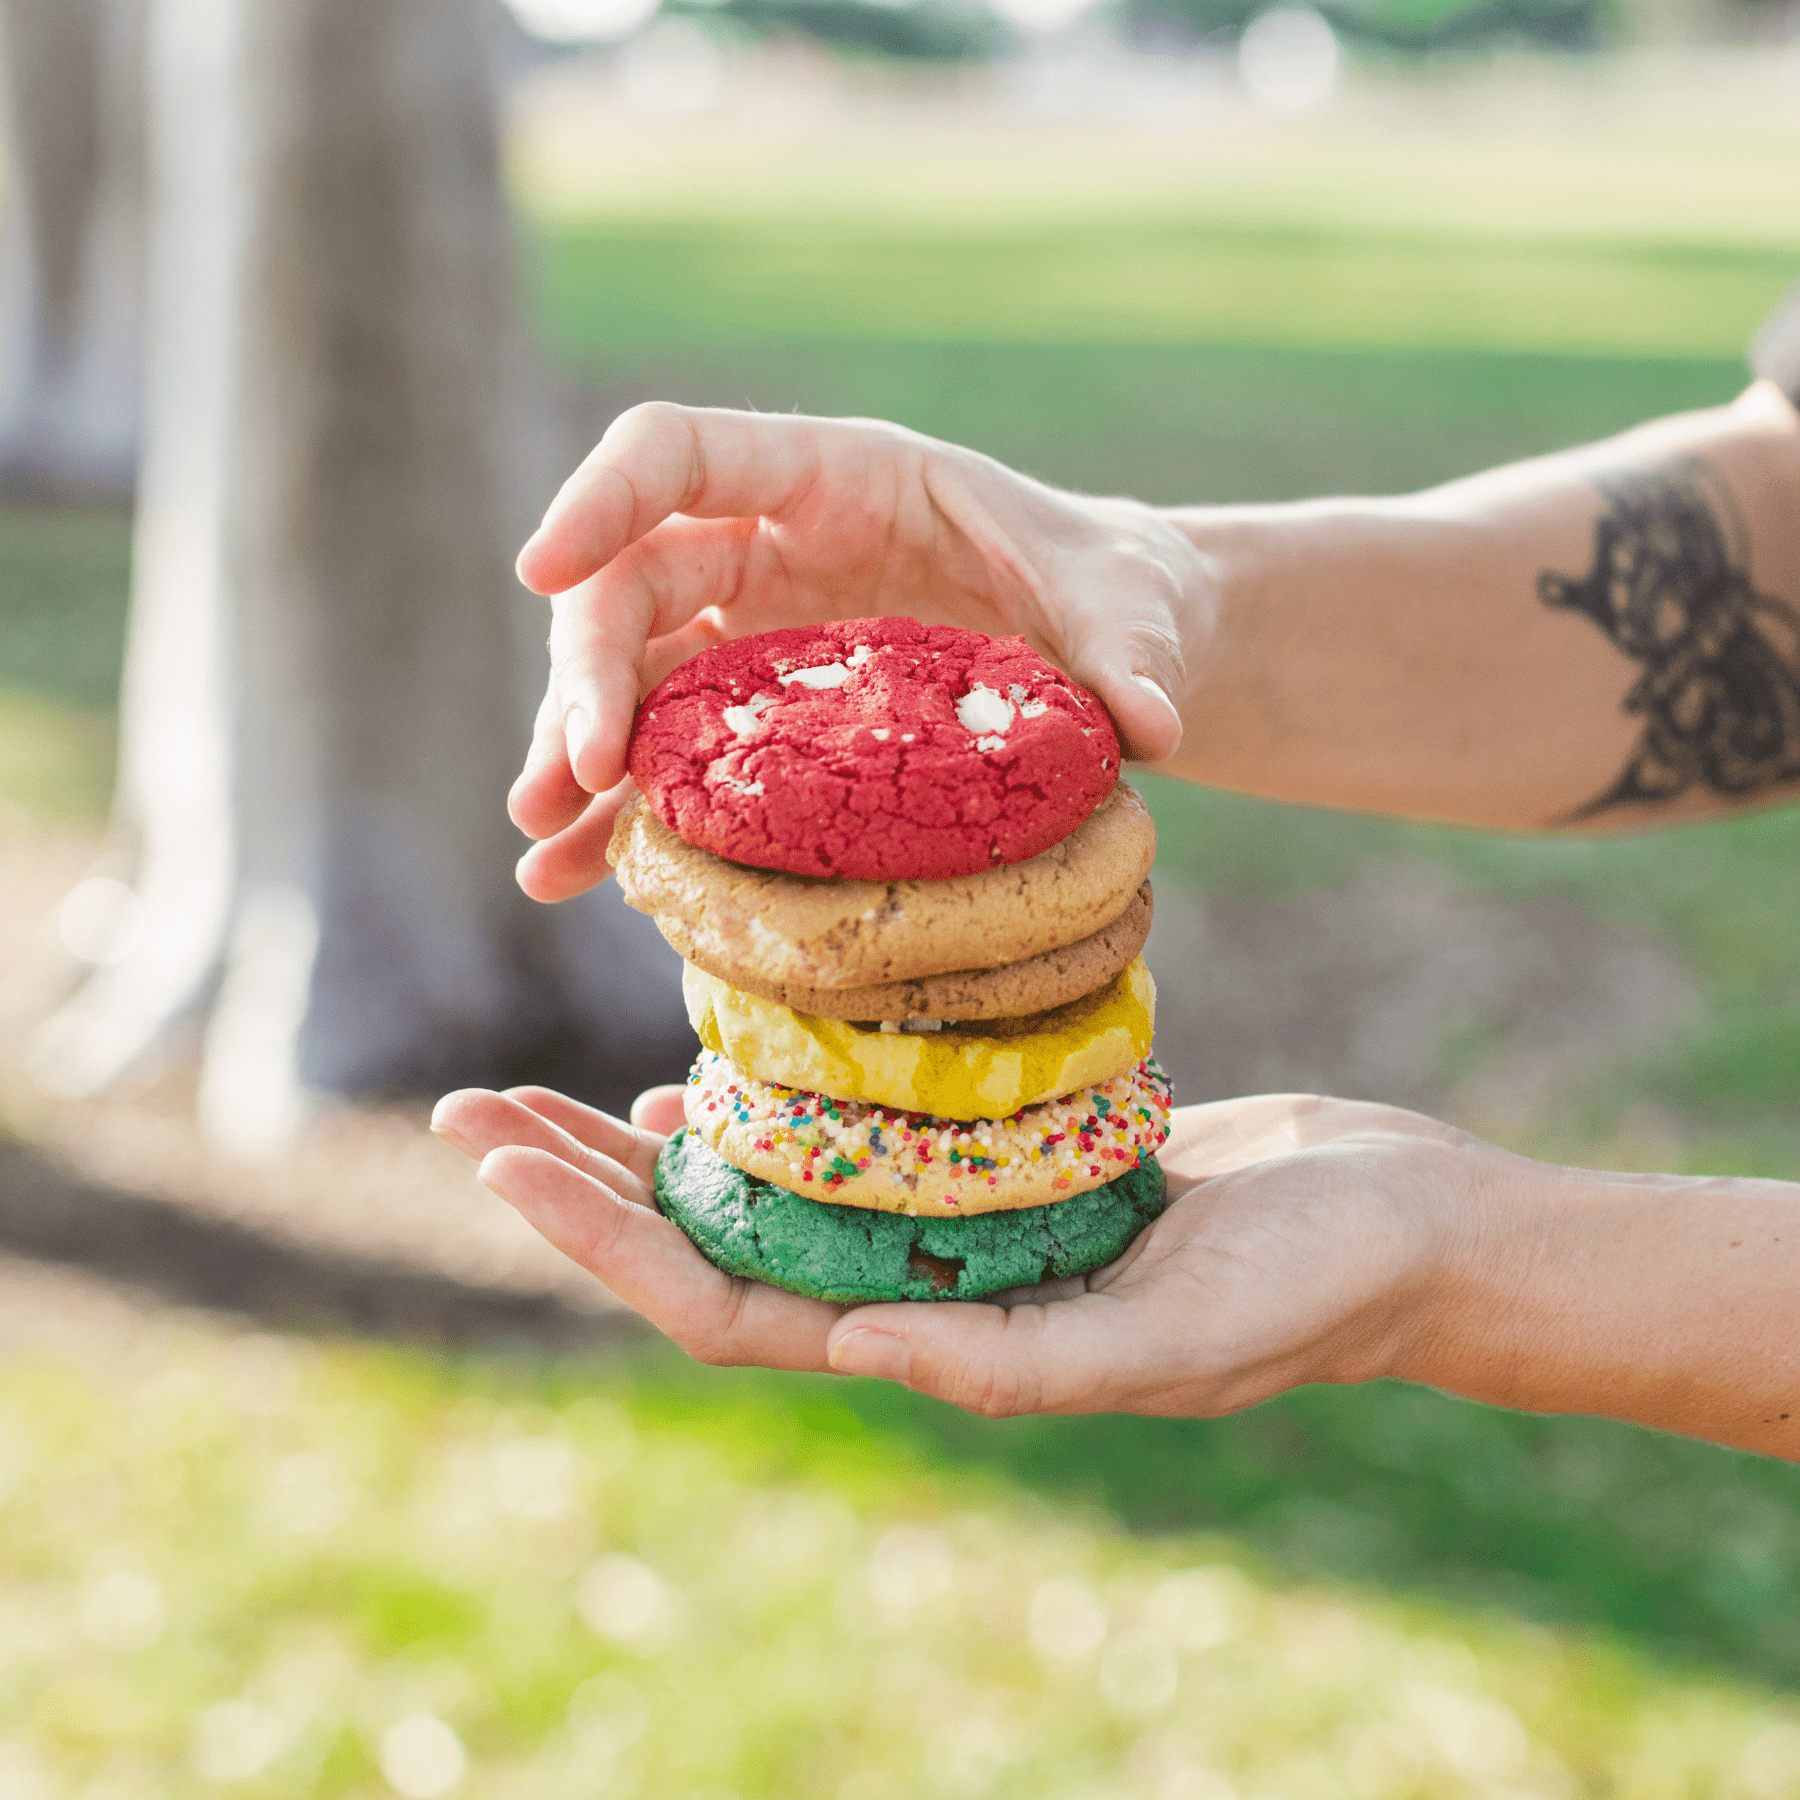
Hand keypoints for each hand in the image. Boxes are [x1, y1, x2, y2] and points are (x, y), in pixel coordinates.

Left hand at [429, 1084, 1495, 1417]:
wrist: (1399, 1217)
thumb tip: (854, 1350)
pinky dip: (762, 1102)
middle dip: (582, 1188)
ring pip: (762, 1190)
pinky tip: (700, 1068)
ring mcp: (956, 1225)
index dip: (605, 1240)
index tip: (501, 1155)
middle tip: (467, 1113)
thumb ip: (1020, 1361)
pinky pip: (846, 1134)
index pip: (729, 1304)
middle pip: (711, 1246)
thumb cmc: (1312, 1286)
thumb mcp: (1174, 1338)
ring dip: (646, 1147)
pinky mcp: (996, 1156)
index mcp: (945, 1345)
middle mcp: (929, 1289)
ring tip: (542, 1091)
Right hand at [508, 404, 1205, 900]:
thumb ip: (1125, 655)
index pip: (680, 454)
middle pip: (633, 584)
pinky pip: (673, 757)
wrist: (1107, 654)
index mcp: (838, 476)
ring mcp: (757, 634)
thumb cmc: (1109, 595)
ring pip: (634, 679)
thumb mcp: (1124, 610)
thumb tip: (1147, 727)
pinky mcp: (761, 719)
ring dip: (580, 758)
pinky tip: (575, 877)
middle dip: (590, 672)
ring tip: (543, 849)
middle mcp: (771, 548)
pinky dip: (626, 815)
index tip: (538, 570)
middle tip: (578, 771)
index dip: (600, 497)